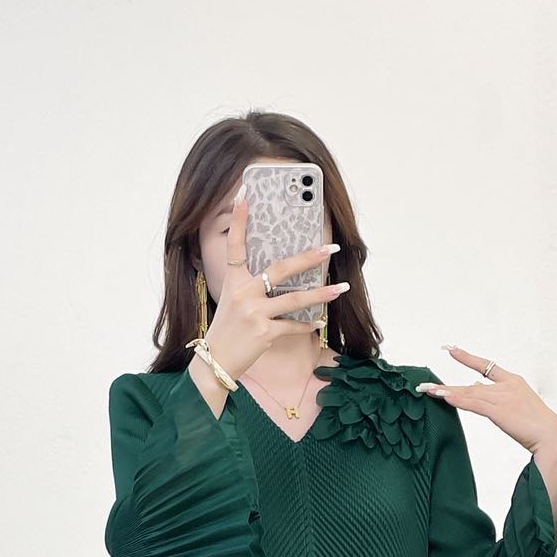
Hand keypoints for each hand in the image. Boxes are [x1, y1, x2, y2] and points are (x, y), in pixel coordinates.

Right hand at [201, 185, 348, 381]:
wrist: (216, 362)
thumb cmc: (226, 331)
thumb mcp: (231, 302)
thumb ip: (250, 286)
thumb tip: (278, 277)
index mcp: (233, 282)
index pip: (235, 246)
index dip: (239, 221)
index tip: (244, 194)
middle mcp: (243, 294)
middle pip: (281, 269)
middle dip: (309, 258)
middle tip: (331, 248)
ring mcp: (254, 313)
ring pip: (295, 299)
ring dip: (321, 294)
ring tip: (341, 287)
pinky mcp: (264, 333)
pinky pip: (293, 326)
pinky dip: (308, 325)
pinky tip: (320, 322)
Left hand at [414, 345, 556, 456]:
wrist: (552, 437)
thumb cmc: (539, 428)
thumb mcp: (519, 408)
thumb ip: (500, 401)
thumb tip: (481, 396)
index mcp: (514, 381)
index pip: (487, 366)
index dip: (467, 358)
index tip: (451, 349)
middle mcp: (507, 385)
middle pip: (471, 383)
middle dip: (448, 385)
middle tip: (426, 384)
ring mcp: (503, 396)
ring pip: (469, 393)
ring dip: (446, 393)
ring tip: (428, 392)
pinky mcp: (500, 411)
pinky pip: (474, 404)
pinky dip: (458, 400)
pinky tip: (445, 397)